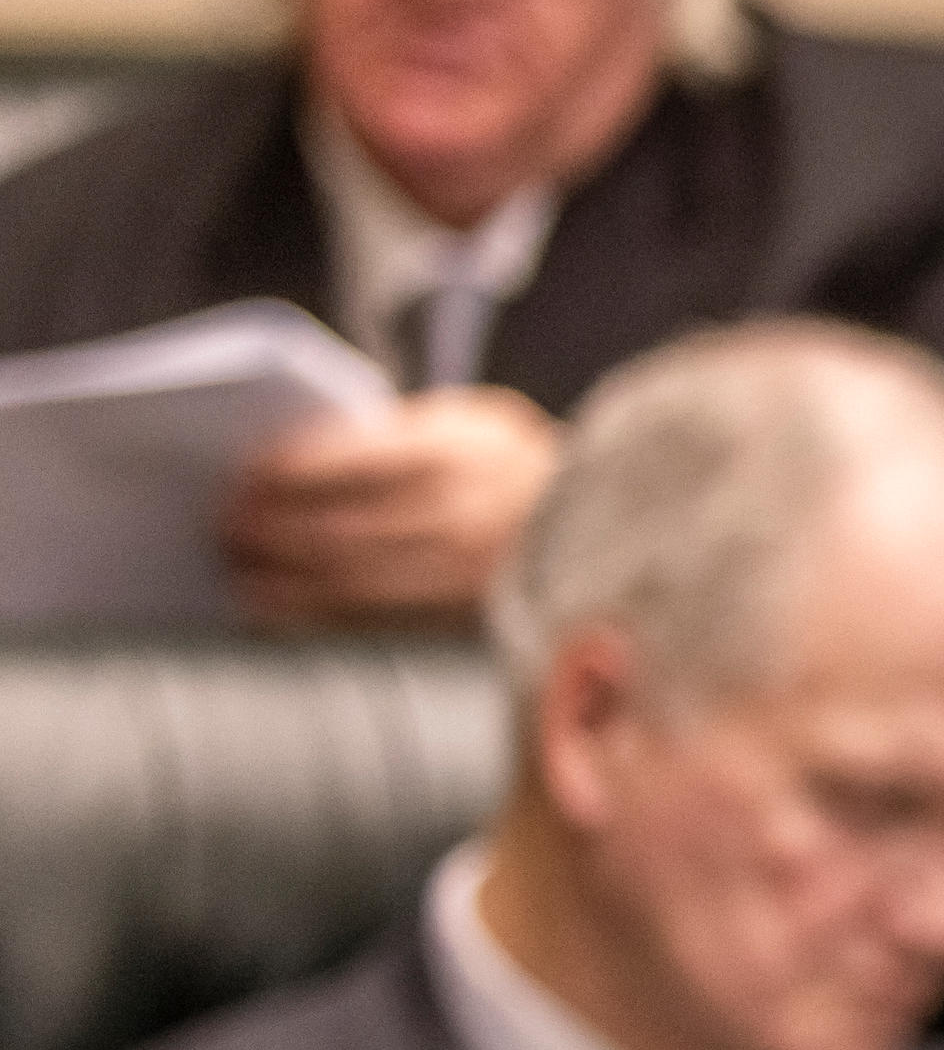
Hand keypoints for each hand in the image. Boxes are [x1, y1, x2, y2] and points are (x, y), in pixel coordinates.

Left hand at [223, 387, 563, 629]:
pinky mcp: (463, 621)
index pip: (347, 461)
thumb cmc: (516, 468)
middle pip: (337, 529)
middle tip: (225, 527)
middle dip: (269, 531)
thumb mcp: (475, 423)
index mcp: (463, 453)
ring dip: (280, 583)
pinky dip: (315, 621)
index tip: (245, 475)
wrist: (612, 528)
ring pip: (346, 586)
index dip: (283, 471)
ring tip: (241, 574)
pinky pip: (372, 626)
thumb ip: (400, 432)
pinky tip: (281, 613)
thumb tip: (293, 461)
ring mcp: (465, 576)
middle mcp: (465, 517)